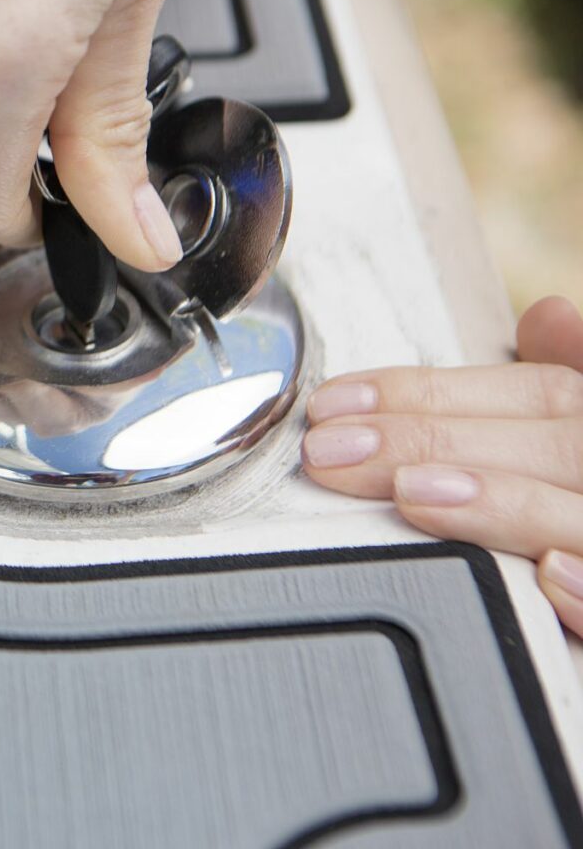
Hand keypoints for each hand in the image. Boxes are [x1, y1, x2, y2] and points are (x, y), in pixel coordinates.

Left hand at [303, 297, 582, 633]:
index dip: (433, 391)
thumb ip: (581, 380)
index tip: (335, 403)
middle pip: (555, 445)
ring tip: (415, 492)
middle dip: (434, 439)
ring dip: (507, 503)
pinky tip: (550, 576)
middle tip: (333, 450)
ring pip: (582, 521)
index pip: (541, 393)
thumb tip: (548, 316)